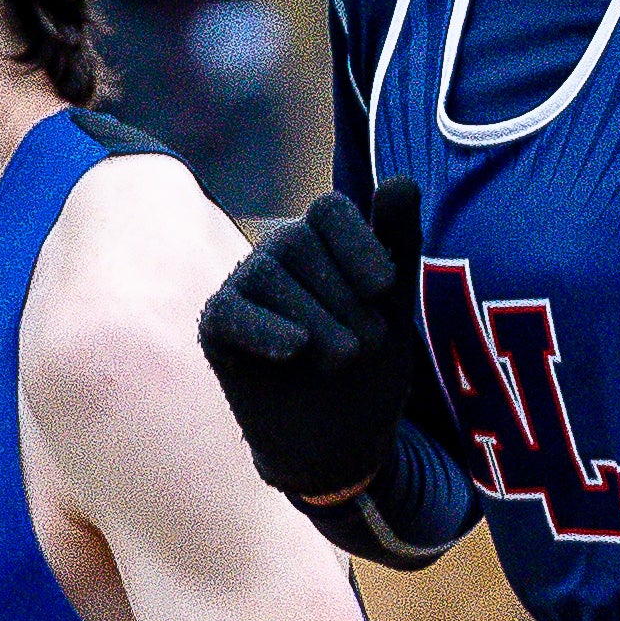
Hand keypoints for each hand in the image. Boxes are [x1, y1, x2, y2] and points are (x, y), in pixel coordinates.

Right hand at [198, 183, 426, 503]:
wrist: (341, 440)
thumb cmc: (369, 367)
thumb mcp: (394, 307)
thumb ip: (397, 242)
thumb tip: (401, 180)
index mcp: (322, 240)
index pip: (330, 210)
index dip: (358, 243)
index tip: (384, 288)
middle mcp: (278, 254)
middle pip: (299, 241)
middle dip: (342, 295)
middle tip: (367, 344)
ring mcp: (244, 287)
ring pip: (268, 274)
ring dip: (315, 319)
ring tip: (343, 359)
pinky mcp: (218, 326)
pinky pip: (232, 311)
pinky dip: (265, 329)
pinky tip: (294, 350)